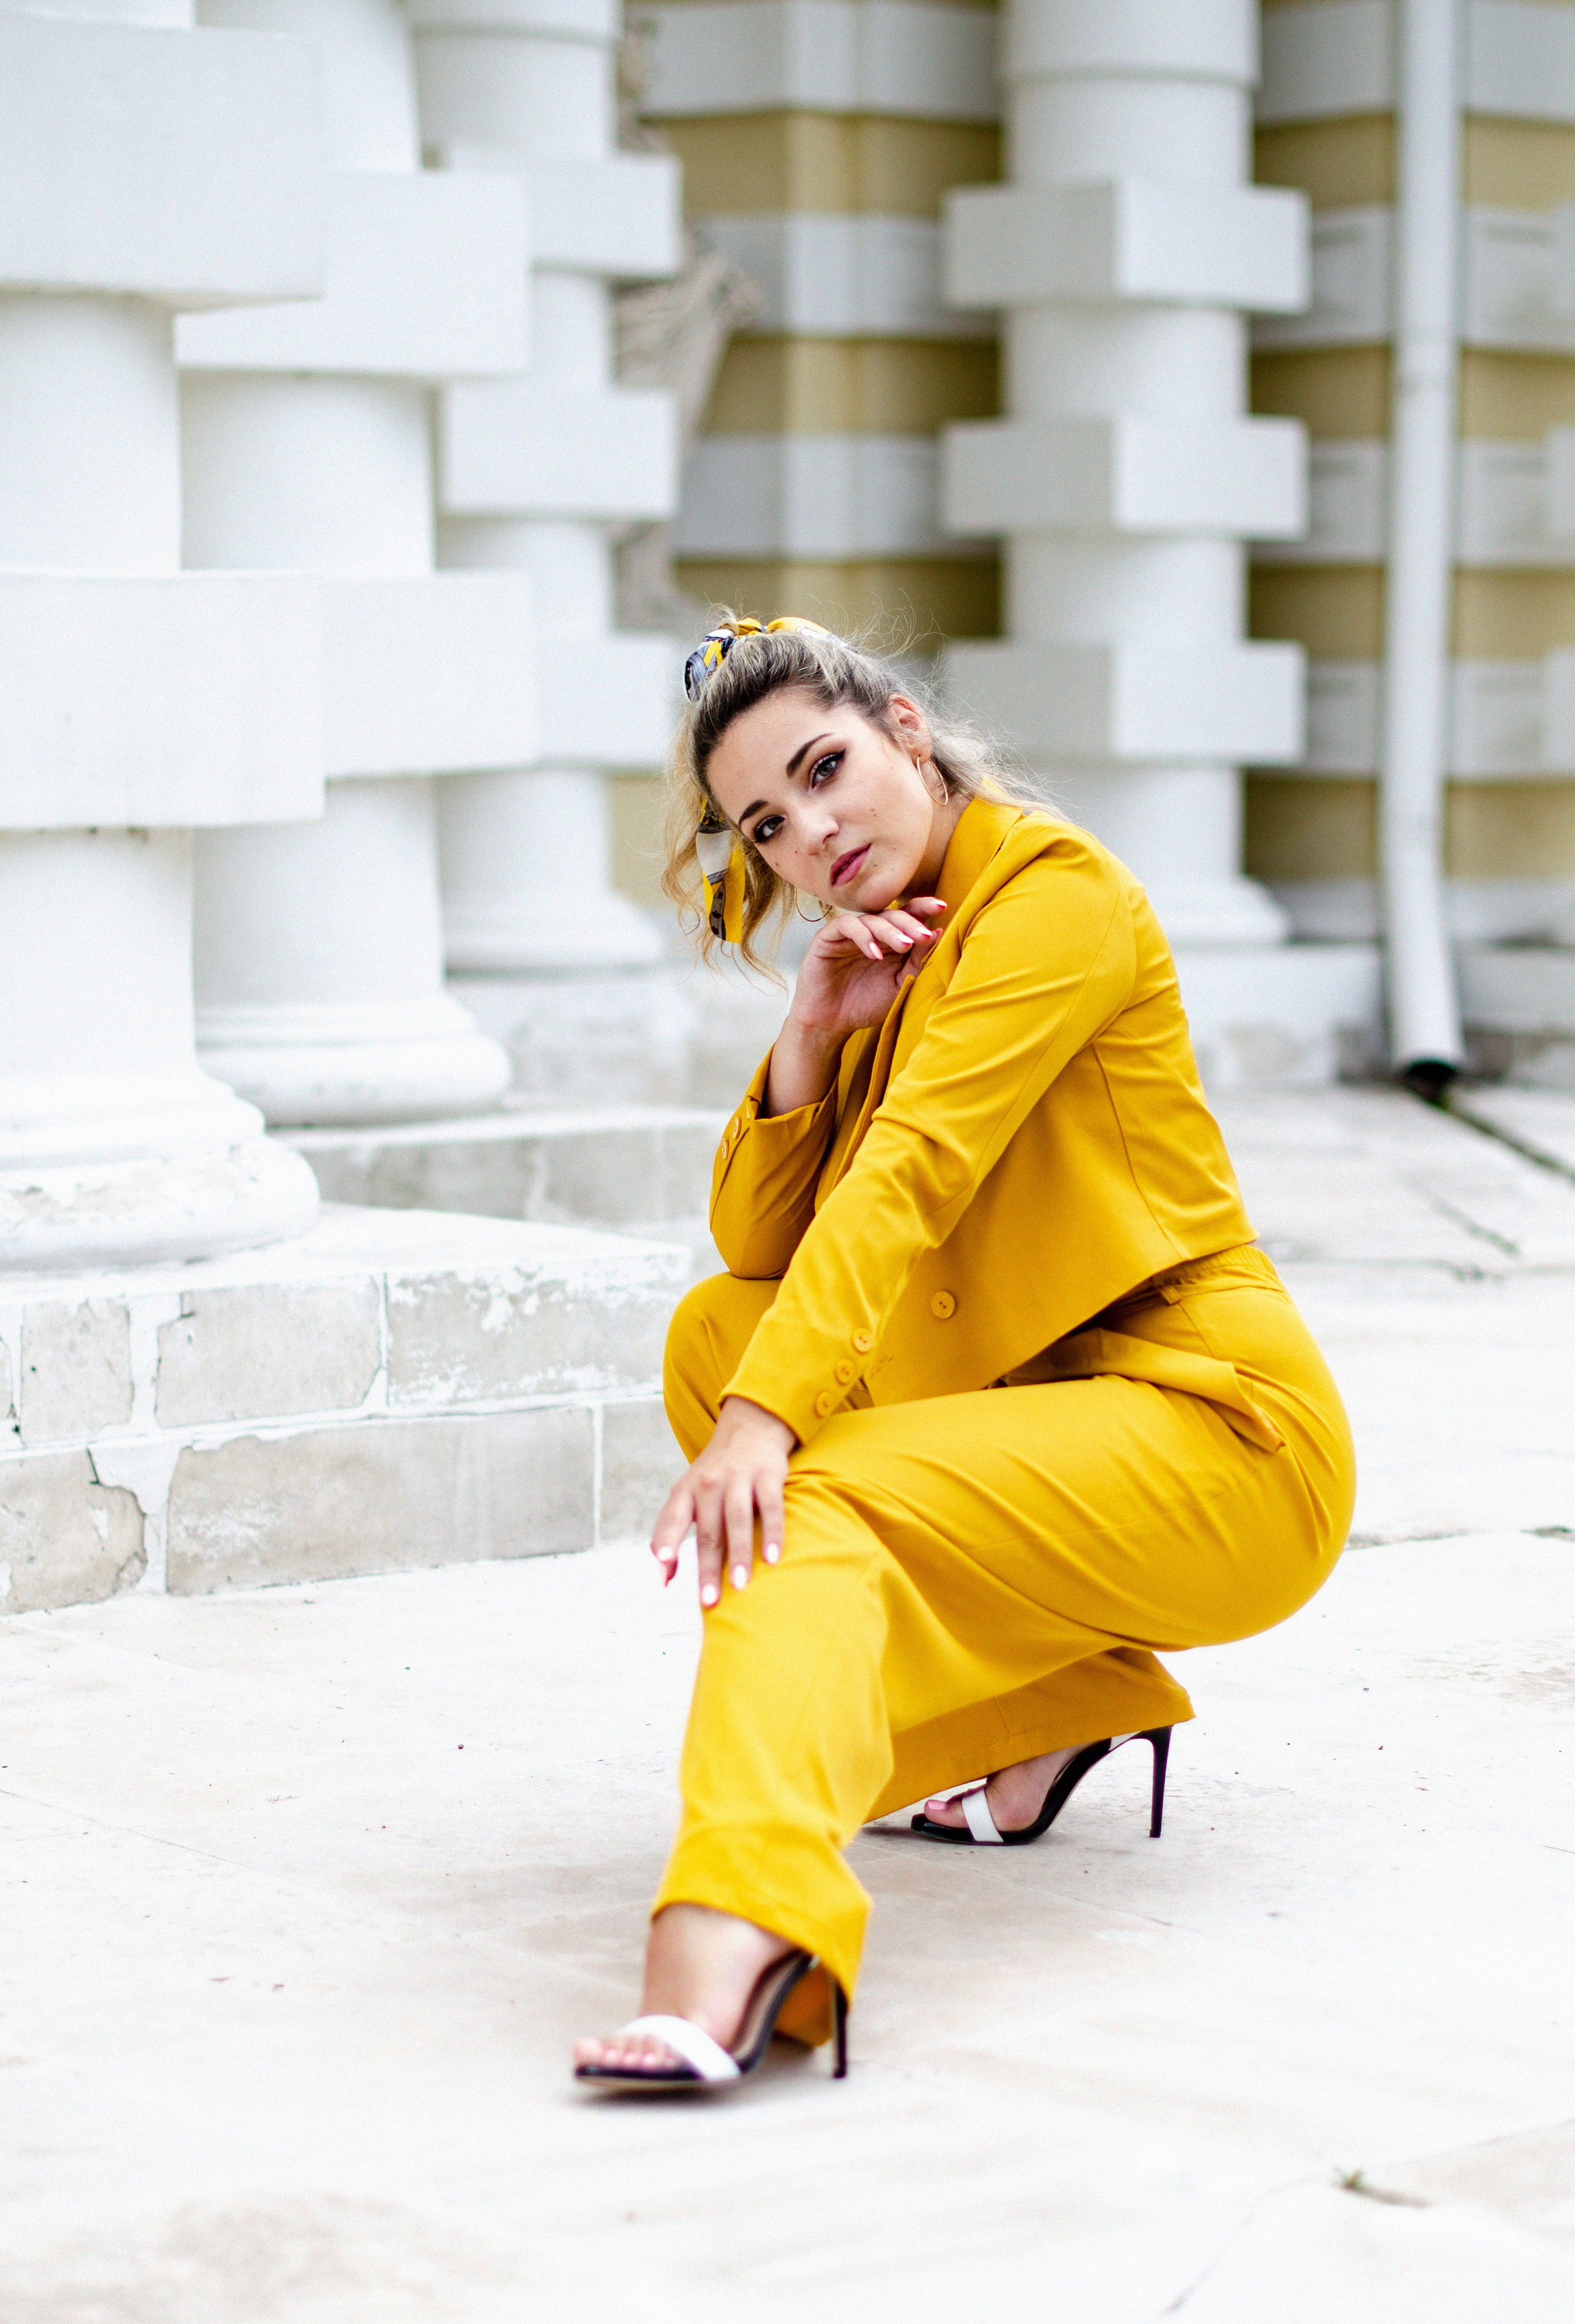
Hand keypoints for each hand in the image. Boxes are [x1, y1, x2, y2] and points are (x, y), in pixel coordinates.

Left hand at [651, 1397, 795, 1606]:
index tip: (663, 1562)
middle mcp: (709, 1483)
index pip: (672, 1517)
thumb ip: (672, 1533)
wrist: (748, 1429)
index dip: (666, 1539)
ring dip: (739, 1555)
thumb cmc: (714, 1476)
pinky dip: (771, 1533)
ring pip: (737, 1520)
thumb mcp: (686, 1496)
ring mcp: (739, 1477)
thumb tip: (663, 1578)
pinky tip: (772, 1558)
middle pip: (709, 1531)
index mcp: (686, 1490)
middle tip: (710, 1600)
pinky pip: (771, 1507)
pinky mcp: (768, 1475)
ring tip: (741, 1585)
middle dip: (709, 1568)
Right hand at [791, 898, 946, 1047]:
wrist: (831, 1024)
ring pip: (872, 919)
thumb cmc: (866, 1005)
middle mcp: (871, 932)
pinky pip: (847, 925)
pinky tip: (875, 954)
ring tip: (904, 946)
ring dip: (890, 931)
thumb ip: (917, 961)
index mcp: (890, 940)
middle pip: (893, 915)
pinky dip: (863, 937)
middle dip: (911, 923)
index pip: (909, 916)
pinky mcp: (828, 937)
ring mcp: (849, 933)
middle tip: (924, 936)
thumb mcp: (899, 984)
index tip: (943, 907)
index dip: (924, 908)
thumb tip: (938, 933)